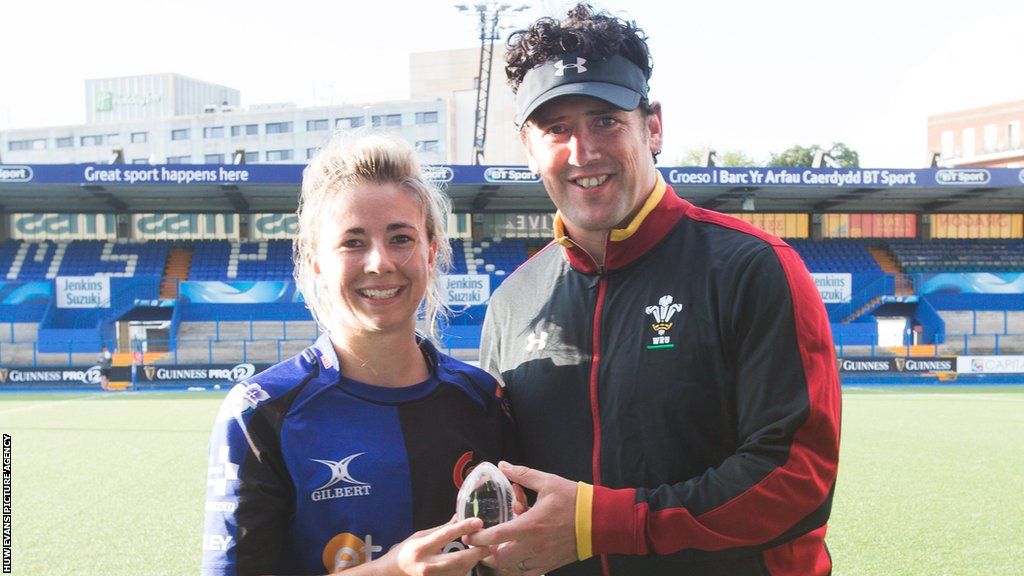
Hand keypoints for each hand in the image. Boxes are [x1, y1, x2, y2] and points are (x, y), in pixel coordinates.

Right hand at [381, 517, 489, 575]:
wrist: (392, 573)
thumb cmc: (406, 552)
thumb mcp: (419, 536)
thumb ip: (441, 529)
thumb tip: (459, 517)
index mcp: (421, 548)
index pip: (446, 535)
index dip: (464, 527)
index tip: (479, 522)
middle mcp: (427, 565)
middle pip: (458, 560)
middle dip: (477, 552)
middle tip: (488, 545)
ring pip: (460, 571)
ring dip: (472, 561)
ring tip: (479, 551)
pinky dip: (465, 569)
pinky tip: (467, 562)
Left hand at [463, 462, 577, 575]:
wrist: (601, 521)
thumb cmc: (575, 501)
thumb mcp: (547, 482)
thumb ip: (523, 474)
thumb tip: (503, 465)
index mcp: (529, 525)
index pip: (494, 537)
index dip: (476, 537)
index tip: (469, 534)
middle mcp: (533, 546)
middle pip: (499, 560)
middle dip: (487, 553)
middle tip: (484, 543)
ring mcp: (542, 559)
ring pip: (512, 569)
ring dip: (502, 560)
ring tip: (501, 547)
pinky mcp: (550, 565)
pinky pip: (528, 572)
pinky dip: (518, 566)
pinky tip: (519, 553)